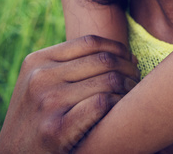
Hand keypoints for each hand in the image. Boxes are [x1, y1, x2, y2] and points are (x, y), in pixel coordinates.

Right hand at [0, 35, 139, 153]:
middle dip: (128, 68)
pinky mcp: (56, 129)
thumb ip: (63, 64)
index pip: (91, 42)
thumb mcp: (38, 84)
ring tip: (133, 95)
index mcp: (36, 61)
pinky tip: (120, 113)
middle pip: (104, 60)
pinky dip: (119, 105)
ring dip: (129, 88)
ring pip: (109, 80)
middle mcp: (40, 77)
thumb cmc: (35, 119)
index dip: (118, 49)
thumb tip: (113, 50)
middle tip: (137, 79)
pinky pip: (103, 103)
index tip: (130, 60)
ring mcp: (47, 102)